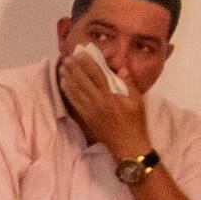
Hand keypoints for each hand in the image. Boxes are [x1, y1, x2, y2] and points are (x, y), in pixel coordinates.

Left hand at [57, 41, 153, 158]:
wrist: (127, 146)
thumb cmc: (135, 122)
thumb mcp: (137, 101)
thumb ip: (128, 84)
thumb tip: (120, 68)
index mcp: (112, 96)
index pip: (97, 75)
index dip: (88, 63)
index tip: (82, 53)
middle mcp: (98, 101)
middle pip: (83, 81)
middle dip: (74, 68)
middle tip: (67, 57)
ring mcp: (89, 110)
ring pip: (75, 90)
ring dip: (68, 77)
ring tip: (63, 67)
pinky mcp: (85, 117)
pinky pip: (74, 101)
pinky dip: (68, 91)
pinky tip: (64, 83)